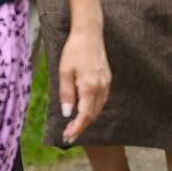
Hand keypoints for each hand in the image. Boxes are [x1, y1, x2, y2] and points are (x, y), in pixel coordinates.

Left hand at [57, 27, 110, 141]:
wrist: (89, 34)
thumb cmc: (74, 51)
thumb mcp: (64, 72)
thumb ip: (66, 94)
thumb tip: (68, 113)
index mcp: (89, 87)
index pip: (84, 115)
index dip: (76, 128)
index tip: (67, 136)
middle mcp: (101, 87)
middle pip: (93, 114)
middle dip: (81, 126)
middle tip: (68, 134)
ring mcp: (106, 83)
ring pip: (98, 108)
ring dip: (87, 118)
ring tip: (75, 125)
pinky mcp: (107, 79)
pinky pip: (101, 100)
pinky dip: (93, 108)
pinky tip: (85, 109)